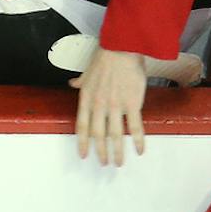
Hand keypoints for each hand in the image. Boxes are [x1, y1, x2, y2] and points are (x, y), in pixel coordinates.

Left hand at [72, 47, 149, 167]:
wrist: (121, 48)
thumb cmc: (105, 57)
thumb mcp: (87, 71)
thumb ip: (80, 82)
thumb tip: (72, 84)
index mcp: (86, 98)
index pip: (82, 126)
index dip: (82, 142)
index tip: (84, 155)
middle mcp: (99, 105)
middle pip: (98, 135)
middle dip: (100, 152)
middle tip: (104, 163)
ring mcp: (115, 105)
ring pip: (115, 135)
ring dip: (117, 152)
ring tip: (119, 163)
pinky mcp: (132, 103)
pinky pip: (134, 127)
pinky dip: (137, 141)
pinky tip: (139, 150)